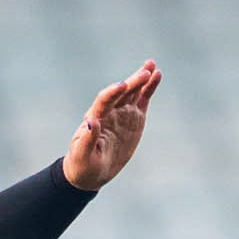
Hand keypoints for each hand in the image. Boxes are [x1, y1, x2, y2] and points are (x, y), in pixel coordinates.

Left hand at [62, 60, 161, 191]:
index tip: (122, 86)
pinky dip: (149, 88)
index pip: (103, 101)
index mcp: (95, 119)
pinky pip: (142, 99)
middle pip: (121, 93)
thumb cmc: (82, 165)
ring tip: (152, 66)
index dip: (112, 93)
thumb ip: (86, 139)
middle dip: (133, 82)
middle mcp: (109, 112)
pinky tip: (157, 75)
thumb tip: (91, 121)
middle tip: (145, 72)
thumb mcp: (82, 156)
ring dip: (142, 78)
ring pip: (133, 92)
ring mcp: (122, 113)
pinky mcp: (133, 118)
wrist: (91, 172)